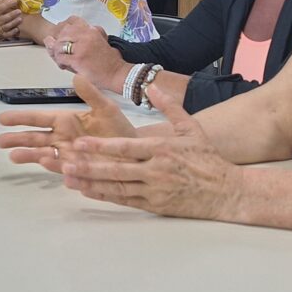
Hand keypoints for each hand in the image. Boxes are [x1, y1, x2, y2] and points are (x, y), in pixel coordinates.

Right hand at [0, 0, 23, 38]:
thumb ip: (2, 1)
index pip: (0, 8)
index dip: (8, 4)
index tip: (15, 1)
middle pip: (4, 18)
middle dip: (12, 14)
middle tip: (19, 11)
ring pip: (6, 26)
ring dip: (14, 23)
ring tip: (20, 19)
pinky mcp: (0, 34)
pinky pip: (7, 34)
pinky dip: (12, 32)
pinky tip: (17, 29)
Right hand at [0, 75, 136, 173]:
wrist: (135, 152)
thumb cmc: (119, 129)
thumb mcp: (106, 109)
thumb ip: (90, 95)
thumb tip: (75, 77)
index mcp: (65, 120)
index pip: (38, 118)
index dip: (21, 118)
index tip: (2, 118)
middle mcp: (62, 138)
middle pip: (35, 138)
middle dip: (17, 139)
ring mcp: (67, 155)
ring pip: (42, 153)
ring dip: (28, 155)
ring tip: (12, 156)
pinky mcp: (76, 169)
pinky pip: (61, 166)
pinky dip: (52, 164)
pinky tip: (42, 161)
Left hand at [43, 16, 127, 88]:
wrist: (117, 74)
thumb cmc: (108, 61)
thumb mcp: (101, 40)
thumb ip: (86, 36)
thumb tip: (66, 36)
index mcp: (92, 30)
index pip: (71, 22)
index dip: (64, 30)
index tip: (65, 39)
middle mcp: (86, 35)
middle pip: (62, 33)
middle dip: (59, 43)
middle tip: (62, 52)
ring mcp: (81, 47)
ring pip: (59, 45)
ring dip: (58, 53)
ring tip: (63, 60)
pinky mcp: (78, 59)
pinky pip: (60, 57)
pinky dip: (60, 62)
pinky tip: (64, 66)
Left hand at [61, 95, 242, 220]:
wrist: (226, 192)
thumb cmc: (208, 158)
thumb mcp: (192, 128)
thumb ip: (169, 107)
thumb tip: (152, 87)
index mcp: (162, 149)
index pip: (125, 147)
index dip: (100, 146)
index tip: (80, 144)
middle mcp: (156, 170)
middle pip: (116, 169)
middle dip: (88, 166)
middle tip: (65, 163)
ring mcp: (155, 190)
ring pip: (117, 187)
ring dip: (91, 183)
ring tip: (68, 178)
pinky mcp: (155, 205)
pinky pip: (125, 200)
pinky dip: (105, 196)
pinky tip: (88, 191)